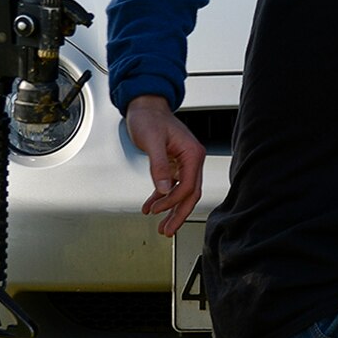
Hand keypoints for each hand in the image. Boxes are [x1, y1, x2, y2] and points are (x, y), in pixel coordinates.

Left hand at [123, 95, 204, 235]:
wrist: (145, 107)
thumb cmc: (150, 118)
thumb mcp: (152, 141)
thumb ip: (159, 166)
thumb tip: (164, 189)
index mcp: (192, 153)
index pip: (188, 186)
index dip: (172, 201)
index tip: (157, 209)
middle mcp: (192, 159)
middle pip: (190, 194)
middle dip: (178, 214)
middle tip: (168, 230)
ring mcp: (184, 162)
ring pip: (182, 194)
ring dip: (172, 211)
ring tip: (163, 226)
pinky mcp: (174, 164)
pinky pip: (172, 186)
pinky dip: (162, 198)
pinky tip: (151, 206)